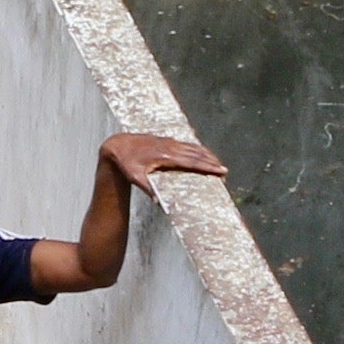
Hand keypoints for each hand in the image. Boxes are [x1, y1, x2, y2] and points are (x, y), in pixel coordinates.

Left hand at [101, 132, 228, 192]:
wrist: (118, 145)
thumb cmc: (126, 163)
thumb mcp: (135, 177)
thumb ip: (147, 188)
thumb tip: (158, 203)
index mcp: (165, 157)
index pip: (191, 162)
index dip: (207, 167)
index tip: (220, 171)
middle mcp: (170, 147)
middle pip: (196, 154)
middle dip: (211, 162)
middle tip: (225, 171)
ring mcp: (169, 142)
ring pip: (193, 148)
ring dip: (207, 155)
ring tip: (218, 163)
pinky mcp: (167, 141)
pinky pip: (186, 144)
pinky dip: (197, 149)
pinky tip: (203, 153)